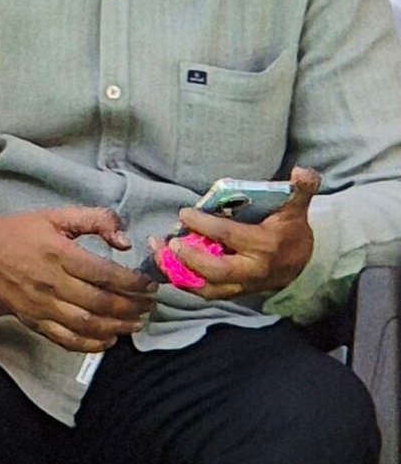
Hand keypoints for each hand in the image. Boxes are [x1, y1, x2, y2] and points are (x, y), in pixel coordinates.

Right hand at [0, 206, 157, 354]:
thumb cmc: (21, 233)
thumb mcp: (56, 216)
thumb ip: (95, 220)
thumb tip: (124, 241)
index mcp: (59, 253)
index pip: (105, 273)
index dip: (133, 283)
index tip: (150, 286)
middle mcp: (52, 282)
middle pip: (101, 302)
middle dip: (131, 307)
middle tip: (149, 306)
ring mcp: (42, 306)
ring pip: (87, 324)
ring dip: (117, 327)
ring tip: (135, 323)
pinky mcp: (34, 321)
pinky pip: (66, 340)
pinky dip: (91, 345)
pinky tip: (108, 340)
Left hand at [158, 167, 320, 300]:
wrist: (304, 262)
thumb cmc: (292, 228)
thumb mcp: (297, 206)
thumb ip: (301, 188)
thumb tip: (302, 170)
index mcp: (266, 245)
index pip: (230, 236)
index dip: (205, 225)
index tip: (184, 212)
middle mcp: (254, 270)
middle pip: (217, 270)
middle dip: (190, 257)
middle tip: (170, 241)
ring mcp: (244, 285)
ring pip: (209, 288)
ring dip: (180, 273)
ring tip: (159, 253)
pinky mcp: (236, 292)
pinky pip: (208, 293)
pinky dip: (186, 282)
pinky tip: (168, 265)